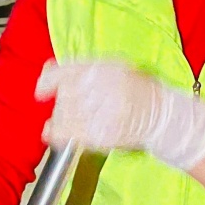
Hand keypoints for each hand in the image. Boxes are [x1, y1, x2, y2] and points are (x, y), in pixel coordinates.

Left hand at [35, 61, 204, 170]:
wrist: (163, 116)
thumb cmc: (137, 92)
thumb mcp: (113, 69)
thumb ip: (81, 69)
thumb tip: (48, 69)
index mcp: (103, 68)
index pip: (64, 72)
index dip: (48, 82)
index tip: (41, 92)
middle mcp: (101, 87)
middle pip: (63, 97)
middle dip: (62, 106)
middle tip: (71, 110)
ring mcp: (101, 111)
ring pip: (63, 117)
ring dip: (61, 121)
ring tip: (73, 123)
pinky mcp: (102, 133)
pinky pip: (69, 135)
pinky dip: (59, 136)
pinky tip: (59, 135)